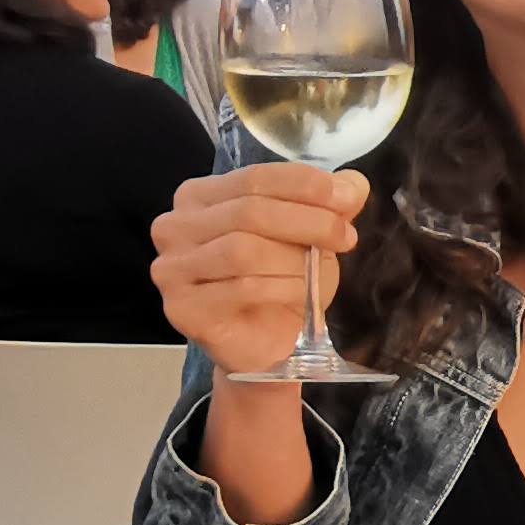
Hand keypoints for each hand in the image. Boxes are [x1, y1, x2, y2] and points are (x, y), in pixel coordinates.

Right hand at [151, 164, 368, 373]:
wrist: (262, 346)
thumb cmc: (278, 285)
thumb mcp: (308, 238)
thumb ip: (326, 207)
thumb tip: (353, 183)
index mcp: (199, 196)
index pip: (254, 178)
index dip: (305, 185)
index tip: (347, 199)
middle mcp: (175, 226)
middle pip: (248, 211)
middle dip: (307, 222)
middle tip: (344, 237)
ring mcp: (171, 267)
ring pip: (243, 250)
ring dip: (293, 261)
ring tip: (318, 274)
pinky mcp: (182, 307)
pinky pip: (241, 289)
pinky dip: (282, 289)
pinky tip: (300, 296)